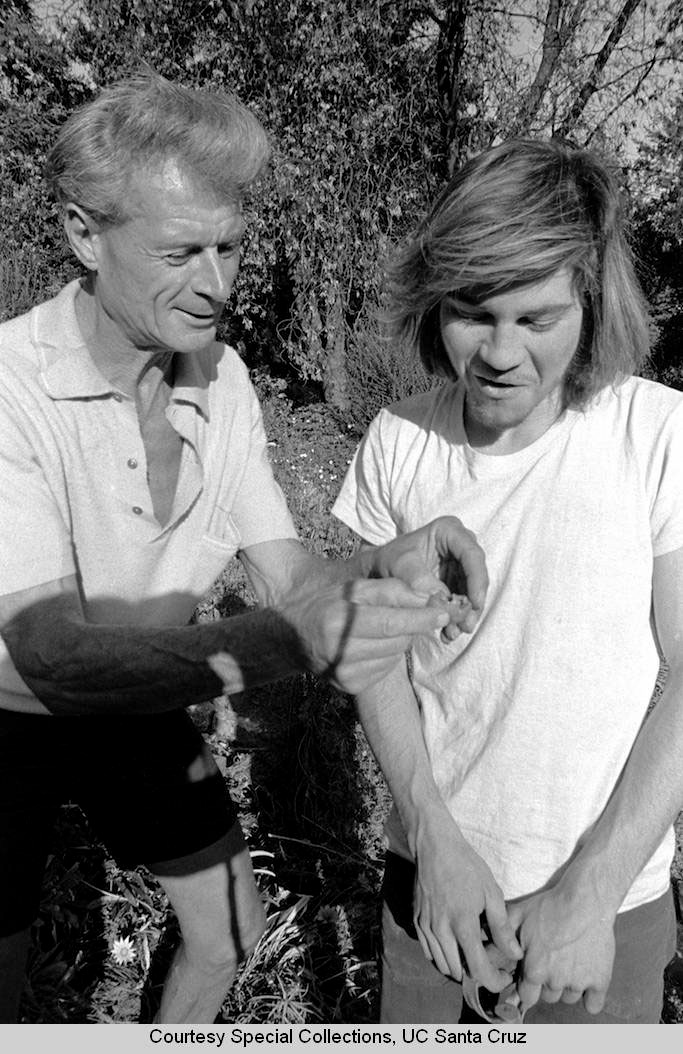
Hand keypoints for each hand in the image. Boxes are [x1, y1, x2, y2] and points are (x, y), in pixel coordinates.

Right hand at [279, 576, 452, 694]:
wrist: (293, 637)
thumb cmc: (330, 604)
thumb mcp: (354, 588)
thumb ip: (391, 590)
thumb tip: (428, 599)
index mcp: (339, 620)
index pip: (391, 622)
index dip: (421, 618)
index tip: (445, 612)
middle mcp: (340, 649)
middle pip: (398, 640)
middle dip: (415, 626)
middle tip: (422, 616)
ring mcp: (344, 672)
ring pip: (395, 655)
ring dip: (400, 640)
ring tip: (383, 629)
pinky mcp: (350, 686)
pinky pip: (386, 669)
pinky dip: (388, 655)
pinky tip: (372, 646)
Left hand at [367, 517, 487, 639]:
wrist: (379, 569)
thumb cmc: (389, 559)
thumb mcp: (399, 565)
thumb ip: (419, 580)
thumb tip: (441, 600)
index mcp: (448, 531)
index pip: (472, 554)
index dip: (477, 579)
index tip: (475, 602)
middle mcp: (460, 546)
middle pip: (476, 575)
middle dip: (472, 603)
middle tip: (465, 625)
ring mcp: (460, 565)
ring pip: (472, 591)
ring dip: (464, 615)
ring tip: (453, 633)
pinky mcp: (456, 583)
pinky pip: (462, 601)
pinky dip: (455, 617)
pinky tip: (447, 633)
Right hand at [411, 808, 521, 991]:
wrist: (434, 846)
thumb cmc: (466, 866)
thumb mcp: (491, 893)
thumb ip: (502, 927)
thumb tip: (515, 954)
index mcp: (462, 924)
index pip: (478, 970)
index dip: (494, 981)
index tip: (504, 976)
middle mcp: (441, 930)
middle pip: (459, 973)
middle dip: (476, 974)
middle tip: (490, 964)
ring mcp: (425, 927)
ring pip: (442, 965)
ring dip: (459, 967)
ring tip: (473, 954)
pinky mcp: (416, 921)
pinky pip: (429, 952)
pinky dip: (442, 957)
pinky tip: (454, 945)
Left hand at [507, 886, 616, 1014]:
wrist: (586, 899)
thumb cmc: (550, 905)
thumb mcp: (518, 915)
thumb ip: (501, 937)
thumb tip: (485, 951)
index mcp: (534, 970)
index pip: (526, 996)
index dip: (528, 985)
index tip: (532, 972)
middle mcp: (555, 981)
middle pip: (548, 997)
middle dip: (547, 983)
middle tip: (552, 961)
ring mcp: (579, 983)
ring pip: (569, 998)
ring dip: (567, 986)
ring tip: (569, 961)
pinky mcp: (601, 981)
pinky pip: (593, 1005)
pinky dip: (590, 996)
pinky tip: (586, 977)